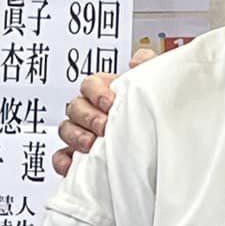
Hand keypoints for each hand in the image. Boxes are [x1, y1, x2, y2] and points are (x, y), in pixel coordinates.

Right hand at [51, 47, 156, 175]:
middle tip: (104, 127)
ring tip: (91, 145)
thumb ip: (149, 65)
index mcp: (105, 91)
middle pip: (75, 106)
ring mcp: (82, 133)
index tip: (110, 103)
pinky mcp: (79, 157)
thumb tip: (136, 60)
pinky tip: (73, 165)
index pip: (89, 84)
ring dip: (76, 136)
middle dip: (88, 116)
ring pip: (66, 129)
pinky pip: (61, 157)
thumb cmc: (152, 110)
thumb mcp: (154, 86)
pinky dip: (64, 161)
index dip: (96, 92)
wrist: (162, 144)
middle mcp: (90, 110)